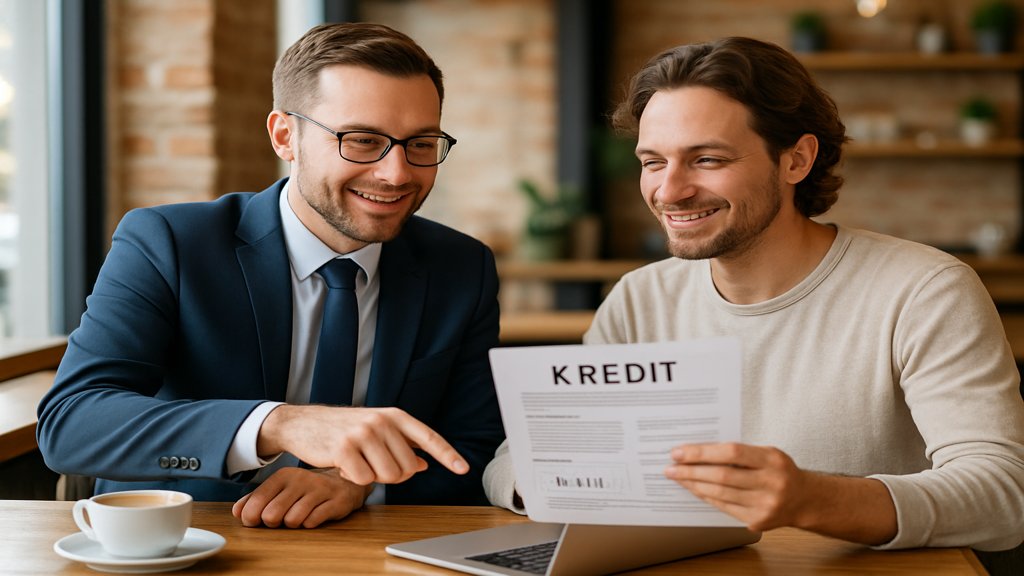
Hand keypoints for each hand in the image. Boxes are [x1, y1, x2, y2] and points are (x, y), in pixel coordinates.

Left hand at [232, 467, 371, 527]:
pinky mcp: (336, 501)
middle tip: (280, 519)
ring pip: (293, 520)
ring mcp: (320, 490)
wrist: (346, 481)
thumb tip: (237, 511)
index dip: (251, 517)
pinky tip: (313, 517)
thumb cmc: (308, 489)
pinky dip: (310, 524)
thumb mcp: (282, 488)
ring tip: (298, 517)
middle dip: (273, 523)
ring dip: (293, 524)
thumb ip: (257, 498)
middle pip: (272, 514)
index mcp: (283, 475)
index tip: (255, 521)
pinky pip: (314, 521)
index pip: (256, 501)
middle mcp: (300, 479)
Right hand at [257, 405, 468, 485]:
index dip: (448, 454)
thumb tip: (424, 464)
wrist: (302, 423)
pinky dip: (354, 479)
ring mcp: (363, 433)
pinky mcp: (344, 448)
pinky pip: (364, 480)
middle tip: (372, 463)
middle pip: (407, 468)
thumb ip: (400, 445)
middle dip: (392, 474)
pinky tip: (342, 465)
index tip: (464, 468)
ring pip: (388, 476)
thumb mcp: (375, 431)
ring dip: (373, 477)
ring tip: (357, 462)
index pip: (428, 437)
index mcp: (394, 415)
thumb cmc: (342, 429)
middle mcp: (381, 421)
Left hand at [664, 442, 810, 531]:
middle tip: (671, 467)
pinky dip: (706, 496)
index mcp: (772, 460)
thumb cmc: (780, 471)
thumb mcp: (767, 453)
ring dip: (694, 485)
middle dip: (691, 471)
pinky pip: (723, 507)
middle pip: (722, 476)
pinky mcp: (757, 521)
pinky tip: (694, 489)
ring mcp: (764, 505)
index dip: (702, 452)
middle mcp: (770, 483)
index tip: (679, 452)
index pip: (731, 453)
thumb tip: (698, 450)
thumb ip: (739, 452)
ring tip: (677, 477)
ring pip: (720, 494)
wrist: (804, 500)